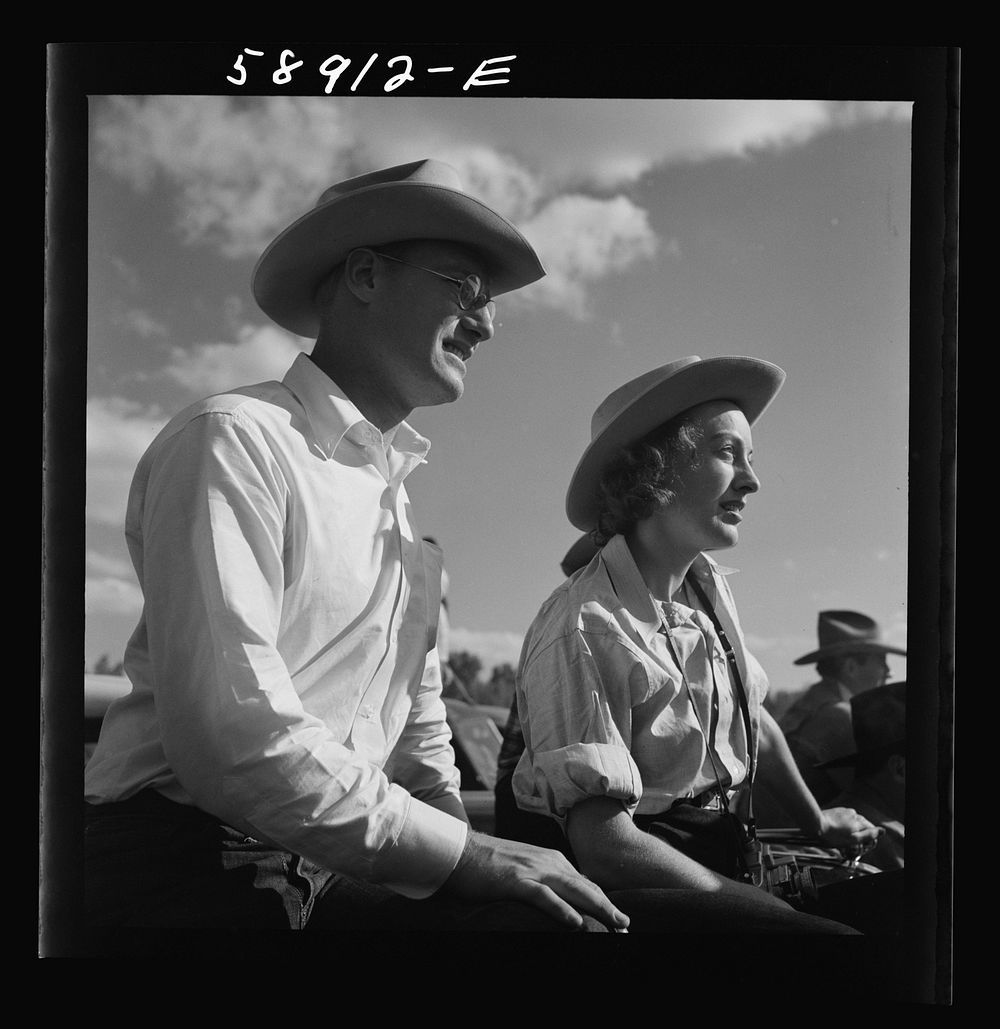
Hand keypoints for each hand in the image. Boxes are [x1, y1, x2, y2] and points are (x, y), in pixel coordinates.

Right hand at [440, 831, 629, 931]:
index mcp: (550, 860)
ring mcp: (532, 870)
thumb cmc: (489, 865)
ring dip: (597, 907)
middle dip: (609, 906)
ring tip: (616, 923)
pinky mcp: (515, 881)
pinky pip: (543, 896)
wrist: (460, 852)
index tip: (620, 919)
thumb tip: (562, 901)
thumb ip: (543, 881)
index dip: (603, 901)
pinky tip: (575, 922)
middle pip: (585, 886)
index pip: (584, 883)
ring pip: (572, 889)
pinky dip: (561, 909)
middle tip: (628, 925)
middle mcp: (547, 862)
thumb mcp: (523, 870)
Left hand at [817, 806, 883, 856]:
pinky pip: (844, 821)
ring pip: (852, 824)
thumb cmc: (832, 835)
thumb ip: (869, 834)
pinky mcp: (836, 811)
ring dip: (849, 832)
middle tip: (849, 845)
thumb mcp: (854, 839)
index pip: (872, 831)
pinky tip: (835, 833)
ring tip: (840, 840)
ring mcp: (844, 811)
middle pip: (862, 827)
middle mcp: (854, 814)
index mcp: (860, 821)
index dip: (867, 841)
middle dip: (858, 837)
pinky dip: (842, 827)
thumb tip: (882, 831)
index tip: (859, 847)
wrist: (814, 824)